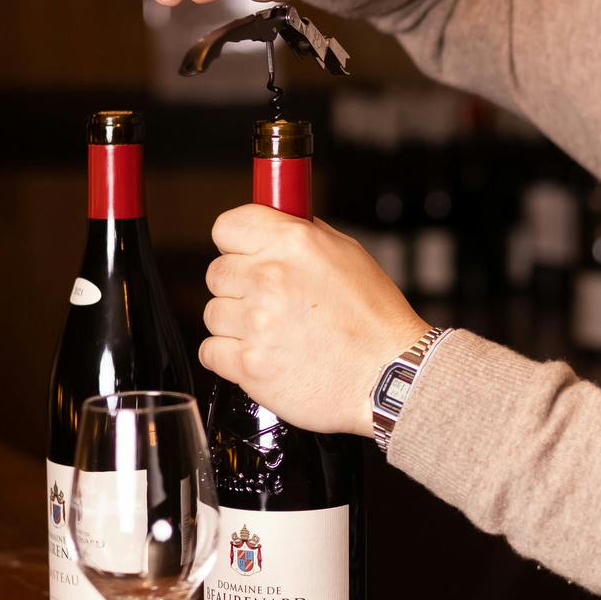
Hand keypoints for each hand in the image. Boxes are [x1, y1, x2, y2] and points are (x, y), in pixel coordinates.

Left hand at [201, 207, 430, 436]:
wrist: (389, 377)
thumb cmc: (376, 320)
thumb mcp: (350, 255)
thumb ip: (306, 235)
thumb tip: (278, 223)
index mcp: (293, 244)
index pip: (228, 227)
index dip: (236, 242)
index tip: (244, 253)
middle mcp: (269, 278)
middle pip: (217, 273)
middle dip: (238, 286)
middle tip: (269, 301)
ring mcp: (256, 323)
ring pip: (213, 313)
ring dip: (236, 324)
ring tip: (273, 333)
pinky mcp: (248, 365)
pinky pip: (211, 352)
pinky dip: (231, 357)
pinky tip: (262, 355)